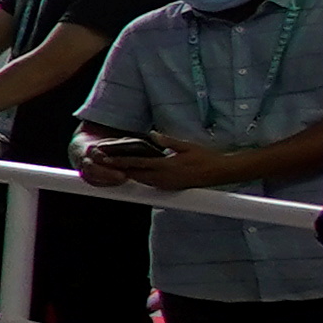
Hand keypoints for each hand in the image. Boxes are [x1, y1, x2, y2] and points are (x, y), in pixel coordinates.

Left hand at [87, 139, 201, 191]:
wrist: (220, 173)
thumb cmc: (205, 157)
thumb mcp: (186, 146)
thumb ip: (167, 141)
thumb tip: (152, 134)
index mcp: (167, 166)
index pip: (137, 164)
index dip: (120, 162)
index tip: (106, 159)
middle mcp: (164, 178)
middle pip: (134, 174)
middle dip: (118, 169)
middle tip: (103, 163)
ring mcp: (167, 185)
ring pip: (141, 180)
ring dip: (127, 175)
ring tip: (112, 168)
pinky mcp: (170, 188)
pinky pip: (150, 184)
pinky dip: (139, 179)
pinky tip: (132, 174)